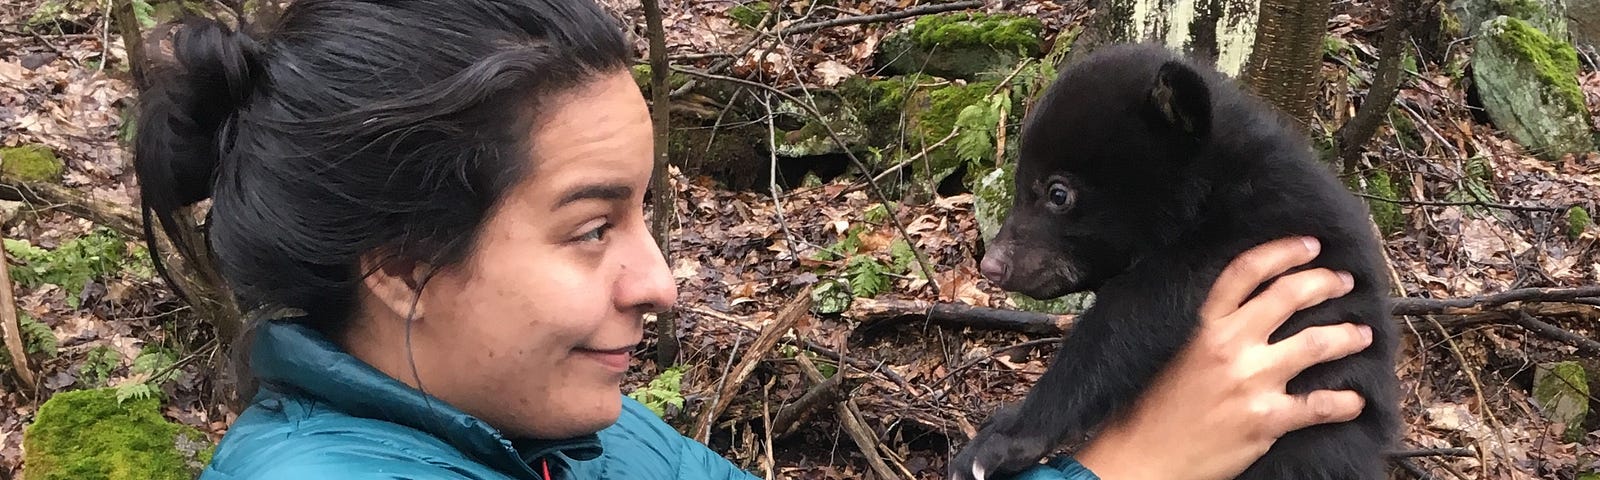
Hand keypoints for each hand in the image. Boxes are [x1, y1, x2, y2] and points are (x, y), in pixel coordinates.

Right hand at [1074, 237, 1372, 479]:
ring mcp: (1251, 383)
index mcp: (1204, 327)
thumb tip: (1248, 311)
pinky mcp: (1266, 420)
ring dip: (1347, 335)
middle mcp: (1230, 346)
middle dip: (1325, 283)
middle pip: (1289, 296)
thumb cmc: (1155, 409)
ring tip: (1362, 334)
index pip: (1246, 271)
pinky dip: (1345, 402)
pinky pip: (1320, 405)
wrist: (1146, 457)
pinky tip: (1356, 400)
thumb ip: (1211, 331)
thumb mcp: (1178, 354)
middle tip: (1343, 281)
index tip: (1309, 245)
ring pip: (1316, 344)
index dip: (1283, 251)